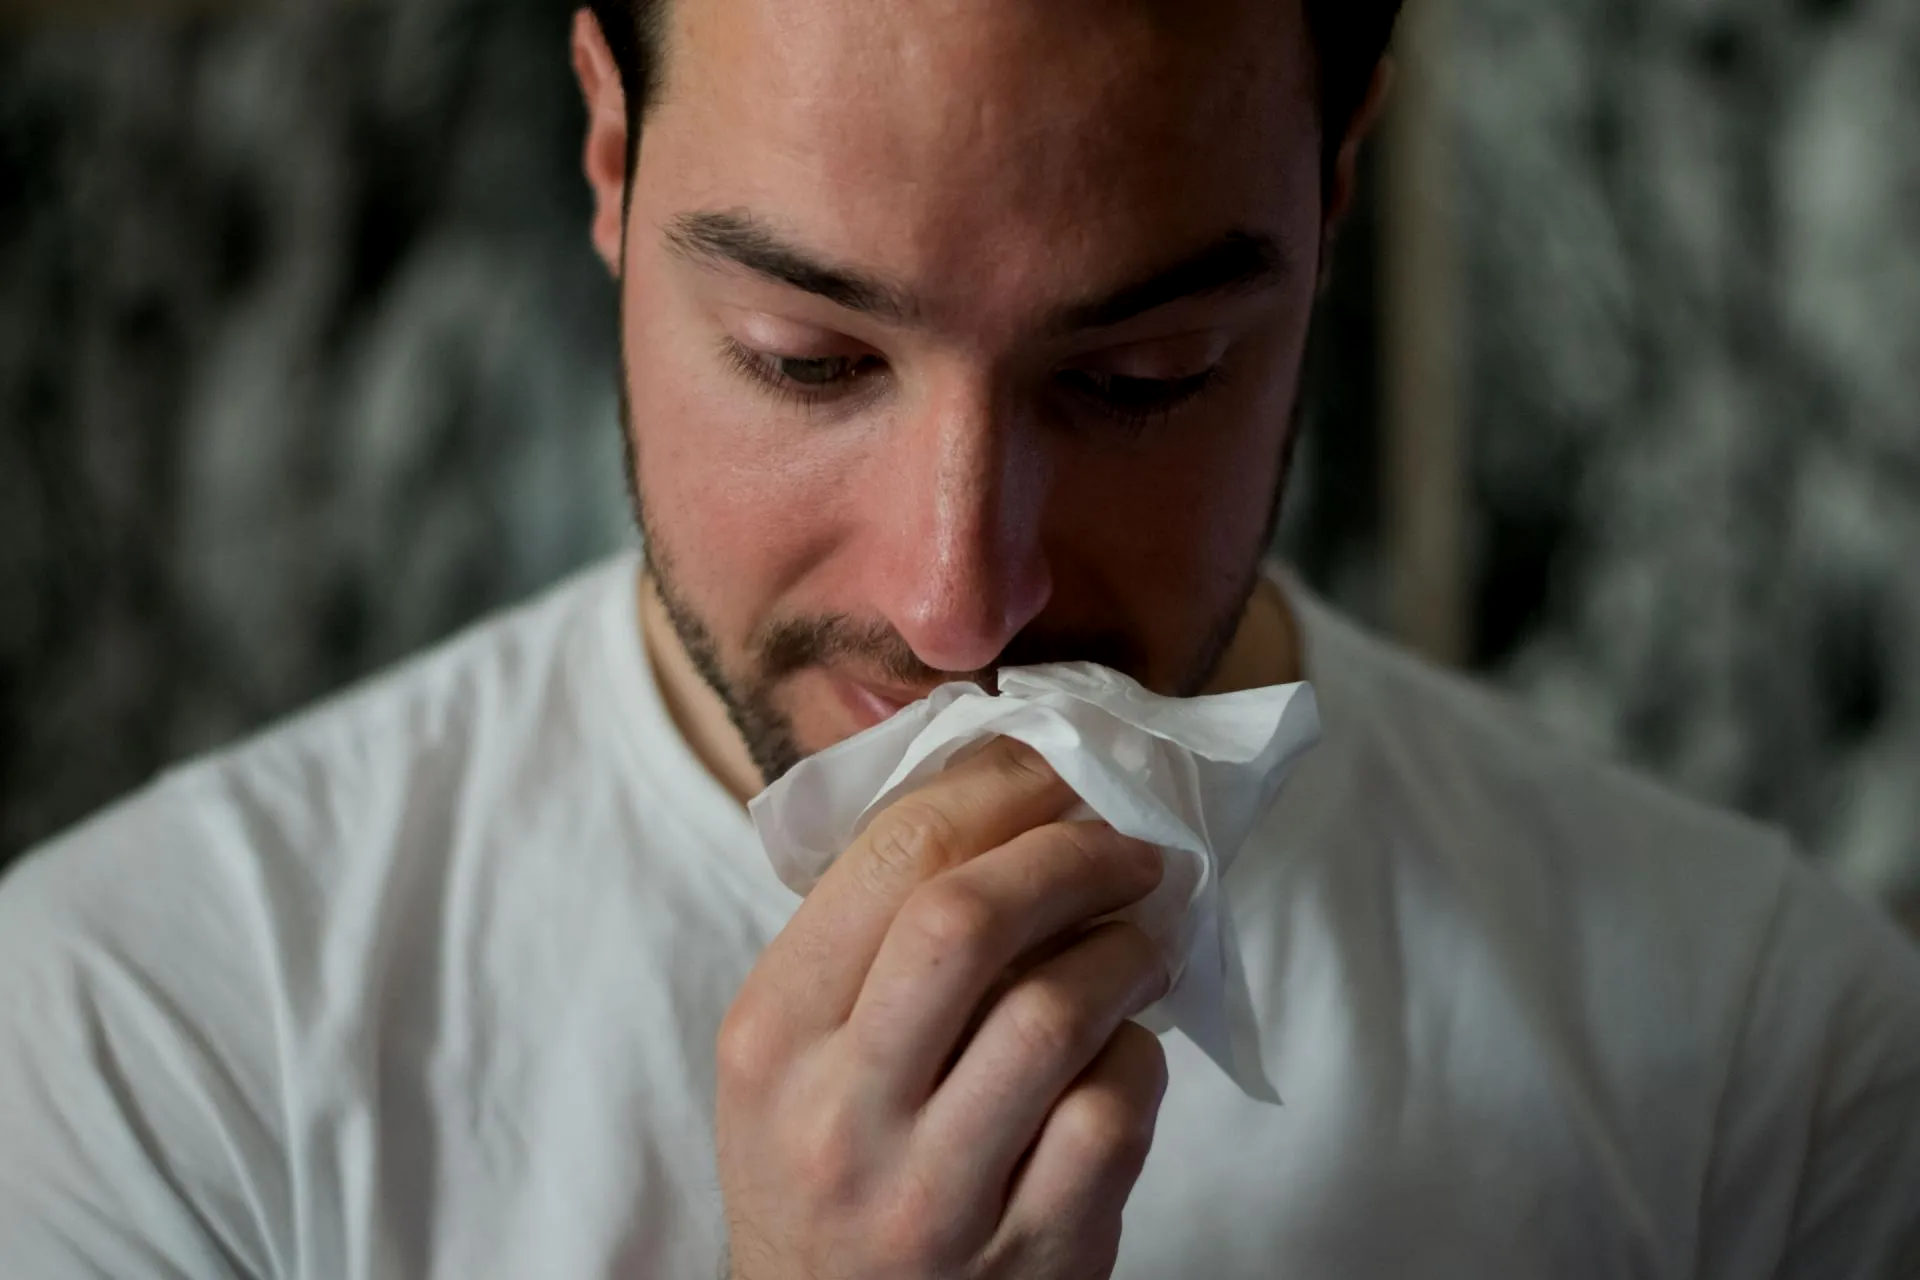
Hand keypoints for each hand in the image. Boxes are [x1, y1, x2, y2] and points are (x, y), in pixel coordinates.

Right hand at [716, 737, 1172, 1279]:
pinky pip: (1114, 1113)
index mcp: (771, 1035)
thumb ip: (868, 936)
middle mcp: (838, 1114)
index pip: (890, 856)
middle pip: (968, 919)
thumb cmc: (825, 1165)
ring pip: (1056, 1013)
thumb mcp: (793, 1053)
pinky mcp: (1029, 1254)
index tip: (1058, 768)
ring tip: (1142, 937)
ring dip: (1124, 950)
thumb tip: (1008, 790)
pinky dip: (1139, 1057)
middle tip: (1127, 845)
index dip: (998, 787)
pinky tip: (1125, 1047)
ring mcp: (933, 1194)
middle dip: (1071, 854)